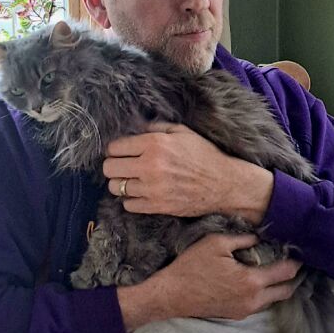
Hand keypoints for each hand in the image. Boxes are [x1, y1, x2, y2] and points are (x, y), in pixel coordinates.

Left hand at [103, 123, 273, 222]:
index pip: (114, 147)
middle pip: (109, 168)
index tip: (120, 152)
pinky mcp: (157, 206)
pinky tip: (140, 194)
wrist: (224, 184)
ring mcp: (152, 188)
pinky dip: (130, 200)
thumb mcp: (182, 132)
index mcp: (154, 144)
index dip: (114, 149)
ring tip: (130, 181)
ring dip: (120, 184)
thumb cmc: (204, 155)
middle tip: (122, 167)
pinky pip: (128, 205)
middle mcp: (149, 166)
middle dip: (113, 166)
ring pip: (115, 188)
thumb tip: (134, 126)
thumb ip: (155, 127)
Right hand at [117, 233, 301, 331]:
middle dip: (294, 277)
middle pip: (286, 291)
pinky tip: (259, 281)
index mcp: (251, 281)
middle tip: (296, 263)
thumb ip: (243, 239)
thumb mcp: (216, 243)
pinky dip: (265, 293)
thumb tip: (260, 237)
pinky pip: (259, 304)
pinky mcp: (236, 315)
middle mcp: (253, 299)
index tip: (301, 252)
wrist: (171, 295)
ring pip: (274, 299)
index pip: (286, 272)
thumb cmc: (191, 267)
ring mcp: (245, 310)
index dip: (297, 261)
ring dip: (279, 286)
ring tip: (279, 271)